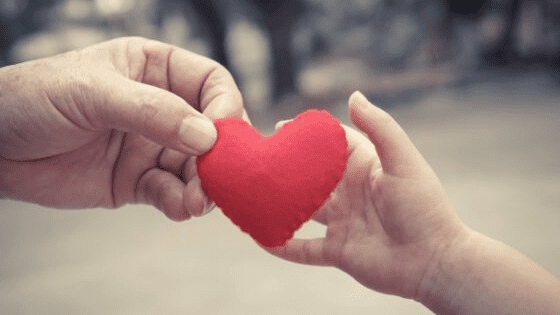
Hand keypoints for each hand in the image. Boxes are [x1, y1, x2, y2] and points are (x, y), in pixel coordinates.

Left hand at [0, 37, 245, 219]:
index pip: (211, 83)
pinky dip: (179, 203)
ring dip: (203, 187)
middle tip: (218, 180)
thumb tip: (207, 137)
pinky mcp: (138, 180)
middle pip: (211, 131)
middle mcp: (161, 107)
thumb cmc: (35, 98)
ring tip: (197, 202)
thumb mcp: (93, 93)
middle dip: (219, 157)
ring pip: (195, 168)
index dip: (226, 106)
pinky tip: (178, 208)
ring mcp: (151, 146)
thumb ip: (152, 111)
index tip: (224, 134)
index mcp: (155, 70)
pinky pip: (171, 192)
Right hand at [267, 91, 467, 298]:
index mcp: (364, 169)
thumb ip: (379, 128)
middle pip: (311, 177)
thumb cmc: (423, 207)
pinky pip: (303, 249)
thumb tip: (353, 95)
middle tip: (260, 158)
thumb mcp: (403, 161)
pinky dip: (283, 245)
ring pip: (302, 211)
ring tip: (253, 194)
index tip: (282, 126)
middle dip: (287, 168)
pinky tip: (261, 237)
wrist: (433, 260)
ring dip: (280, 205)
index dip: (310, 136)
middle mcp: (350, 194)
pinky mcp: (337, 251)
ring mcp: (342, 223)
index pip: (332, 145)